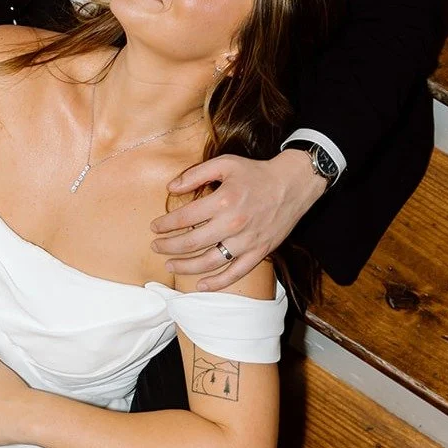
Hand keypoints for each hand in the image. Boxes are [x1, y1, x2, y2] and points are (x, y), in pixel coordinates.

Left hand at [150, 149, 326, 289]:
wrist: (293, 185)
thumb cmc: (256, 173)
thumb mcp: (225, 163)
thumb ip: (196, 174)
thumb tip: (171, 187)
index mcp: (223, 201)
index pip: (185, 218)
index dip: (165, 224)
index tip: (155, 227)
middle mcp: (233, 224)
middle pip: (192, 243)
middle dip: (168, 246)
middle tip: (156, 246)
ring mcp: (247, 241)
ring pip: (209, 262)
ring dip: (185, 267)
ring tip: (169, 265)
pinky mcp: (259, 252)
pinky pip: (235, 273)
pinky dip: (217, 282)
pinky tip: (200, 285)